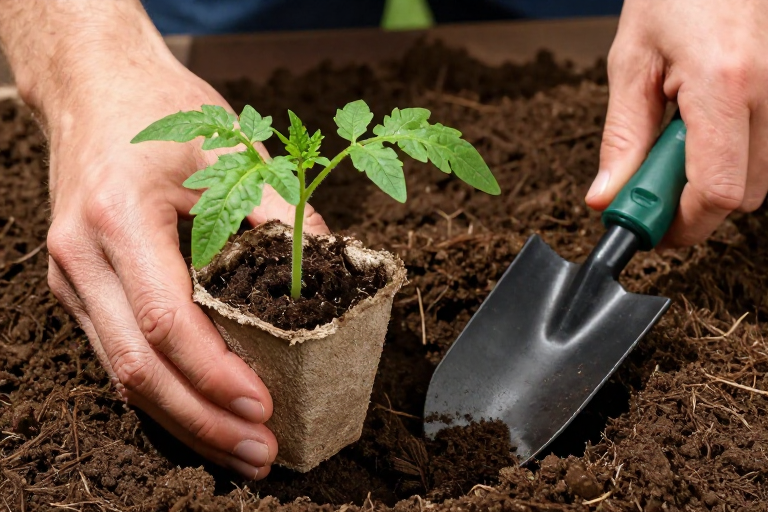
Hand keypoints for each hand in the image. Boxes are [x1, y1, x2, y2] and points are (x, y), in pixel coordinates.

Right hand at [44, 60, 327, 478]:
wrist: (94, 86)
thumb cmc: (161, 110)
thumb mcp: (230, 148)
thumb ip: (280, 211)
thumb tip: (334, 269)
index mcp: (119, 218)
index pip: (168, 320)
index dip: (216, 373)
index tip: (264, 404)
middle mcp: (82, 258)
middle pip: (139, 368)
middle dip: (203, 421)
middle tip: (260, 453)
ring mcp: (72, 279)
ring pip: (122, 375)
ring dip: (183, 421)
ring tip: (241, 451)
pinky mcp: (80, 289)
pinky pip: (119, 356)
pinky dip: (164, 394)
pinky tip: (203, 414)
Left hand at [586, 0, 767, 247]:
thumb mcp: (631, 63)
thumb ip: (622, 137)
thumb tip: (607, 196)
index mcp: (724, 85)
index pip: (717, 192)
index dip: (681, 224)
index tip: (646, 228)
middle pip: (742, 197)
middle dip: (692, 207)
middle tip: (649, 188)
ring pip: (756, 178)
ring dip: (709, 181)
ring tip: (672, 144)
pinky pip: (763, 151)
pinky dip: (727, 157)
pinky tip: (699, 131)